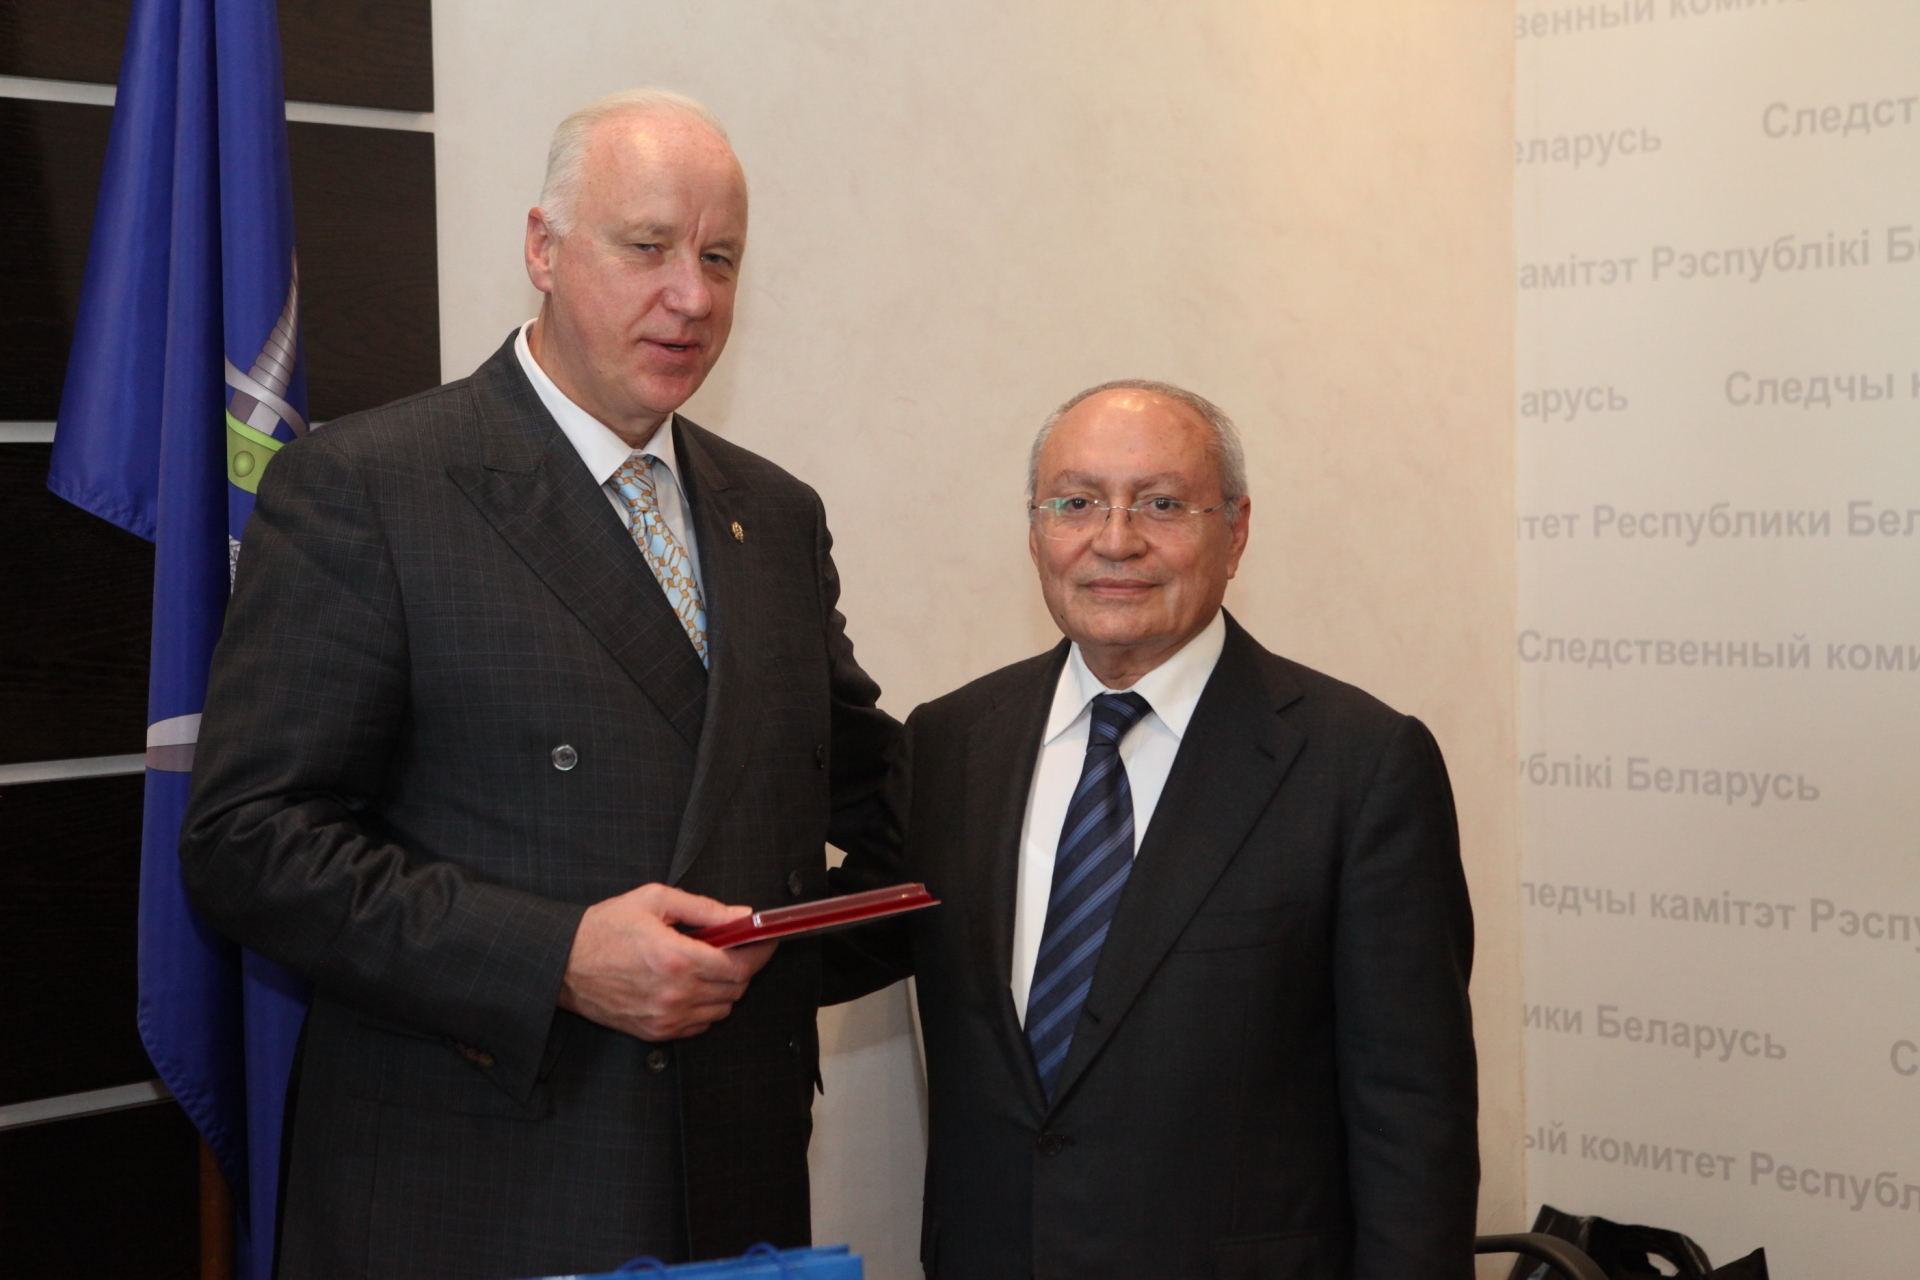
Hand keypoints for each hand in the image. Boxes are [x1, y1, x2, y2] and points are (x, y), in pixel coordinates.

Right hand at [558, 883, 776, 1039]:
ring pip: (721, 1009)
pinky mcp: (655, 1031)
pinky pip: (699, 1026)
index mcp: (675, 958)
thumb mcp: (655, 901)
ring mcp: (665, 1017)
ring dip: (726, 988)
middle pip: (736, 988)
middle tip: (736, 947)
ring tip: (710, 965)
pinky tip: (693, 986)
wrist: (562, 963)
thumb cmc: (603, 929)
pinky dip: (706, 1008)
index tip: (765, 940)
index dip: (760, 952)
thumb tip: (741, 916)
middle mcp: (674, 993)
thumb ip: (704, 909)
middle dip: (744, 966)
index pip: (739, 965)